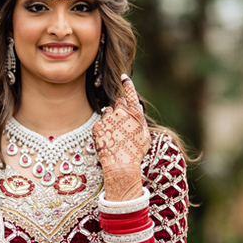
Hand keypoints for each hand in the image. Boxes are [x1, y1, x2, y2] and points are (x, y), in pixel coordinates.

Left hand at [92, 76, 150, 200]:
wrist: (121, 165)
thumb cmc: (136, 153)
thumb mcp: (145, 136)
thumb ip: (140, 120)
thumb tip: (137, 109)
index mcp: (135, 114)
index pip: (130, 94)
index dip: (127, 84)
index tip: (123, 77)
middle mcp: (121, 112)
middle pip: (118, 103)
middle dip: (119, 109)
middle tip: (121, 124)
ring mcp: (108, 119)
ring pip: (107, 113)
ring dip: (110, 120)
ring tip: (114, 135)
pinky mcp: (97, 126)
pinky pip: (100, 124)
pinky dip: (103, 130)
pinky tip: (108, 140)